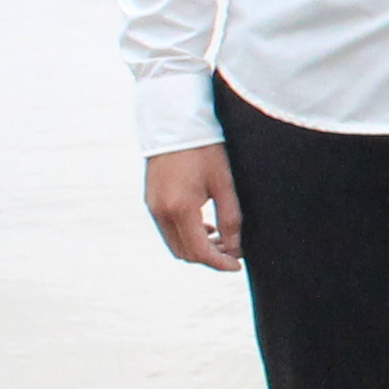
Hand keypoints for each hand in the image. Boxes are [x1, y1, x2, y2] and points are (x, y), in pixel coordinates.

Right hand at [145, 144, 240, 270]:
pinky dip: (186, 235)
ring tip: (222, 238)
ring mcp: (152, 206)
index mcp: (179, 208)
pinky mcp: (150, 200)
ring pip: (174, 243)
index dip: (220, 263)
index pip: (199, 251)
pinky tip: (206, 226)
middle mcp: (161, 211)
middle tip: (233, 251)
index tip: (238, 265)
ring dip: (197, 247)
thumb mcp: (224, 183)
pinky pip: (167, 229)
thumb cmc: (205, 149)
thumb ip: (231, 218)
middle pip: (185, 253)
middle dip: (210, 257)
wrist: (175, 123)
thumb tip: (236, 248)